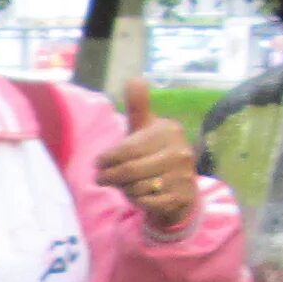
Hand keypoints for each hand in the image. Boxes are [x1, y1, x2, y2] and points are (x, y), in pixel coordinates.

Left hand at [94, 80, 198, 230]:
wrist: (180, 188)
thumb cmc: (154, 154)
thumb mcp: (145, 129)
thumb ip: (138, 106)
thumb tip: (135, 78)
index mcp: (169, 131)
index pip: (127, 149)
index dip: (107, 159)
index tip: (98, 163)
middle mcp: (180, 152)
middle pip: (129, 171)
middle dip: (110, 177)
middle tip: (101, 178)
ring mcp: (183, 176)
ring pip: (137, 188)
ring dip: (124, 189)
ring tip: (125, 185)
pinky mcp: (182, 197)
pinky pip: (147, 202)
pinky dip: (137, 201)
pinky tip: (139, 195)